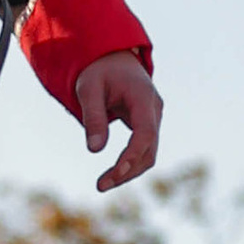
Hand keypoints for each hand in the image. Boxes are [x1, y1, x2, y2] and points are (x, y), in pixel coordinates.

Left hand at [74, 52, 163, 193]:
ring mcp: (154, 118)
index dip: (132, 155)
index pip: (145, 133)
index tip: (115, 173)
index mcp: (143, 97)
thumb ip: (93, 117)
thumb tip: (94, 150)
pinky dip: (130, 164)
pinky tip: (112, 174)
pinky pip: (144, 150)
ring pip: (149, 154)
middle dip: (126, 171)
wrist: (112, 57)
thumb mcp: (88, 89)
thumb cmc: (98, 71)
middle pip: (149, 149)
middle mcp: (155, 109)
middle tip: (100, 186)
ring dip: (128, 172)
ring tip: (102, 184)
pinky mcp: (149, 125)